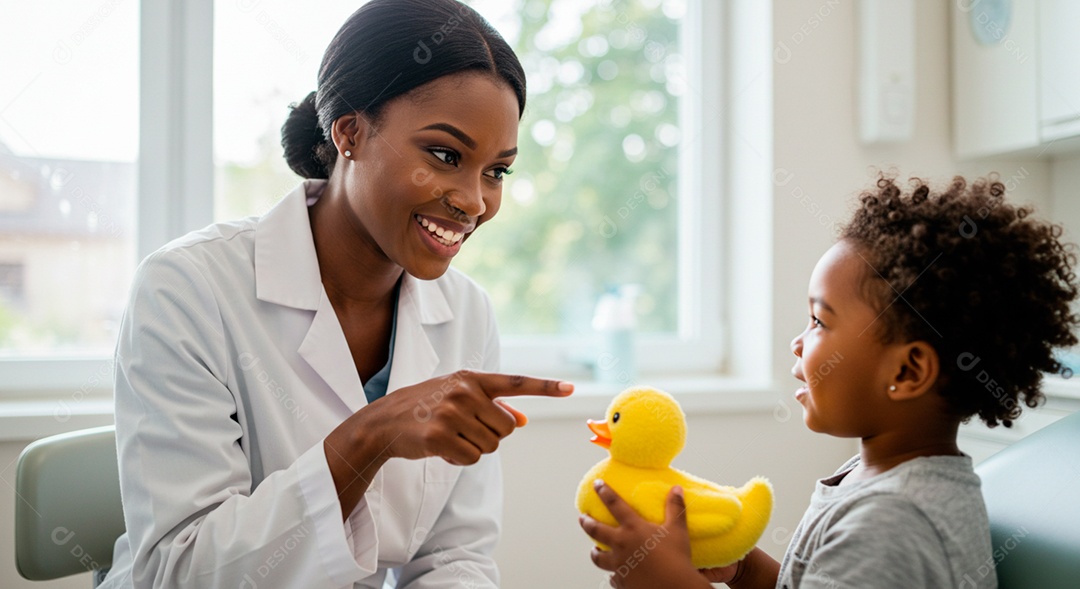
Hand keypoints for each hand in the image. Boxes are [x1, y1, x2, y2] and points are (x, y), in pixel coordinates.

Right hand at [347, 370, 572, 463]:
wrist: (384, 422)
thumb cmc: (426, 408)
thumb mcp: (458, 398)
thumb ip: (491, 406)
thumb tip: (522, 420)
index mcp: (472, 379)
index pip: (516, 382)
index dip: (546, 387)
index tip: (571, 389)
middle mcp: (464, 392)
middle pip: (506, 428)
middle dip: (491, 435)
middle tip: (464, 429)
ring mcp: (451, 413)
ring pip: (491, 446)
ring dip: (474, 448)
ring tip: (450, 436)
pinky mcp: (439, 435)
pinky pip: (471, 458)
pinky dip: (460, 459)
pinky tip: (442, 448)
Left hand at [579, 481, 710, 588]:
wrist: (673, 587)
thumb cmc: (676, 557)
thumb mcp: (677, 529)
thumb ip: (675, 508)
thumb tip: (676, 489)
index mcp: (633, 528)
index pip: (615, 504)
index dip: (604, 492)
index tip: (596, 484)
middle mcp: (621, 544)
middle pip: (597, 530)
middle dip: (587, 522)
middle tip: (582, 518)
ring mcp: (619, 564)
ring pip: (599, 558)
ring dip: (595, 553)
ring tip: (594, 550)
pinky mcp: (622, 581)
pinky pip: (613, 577)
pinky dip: (613, 575)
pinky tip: (615, 575)